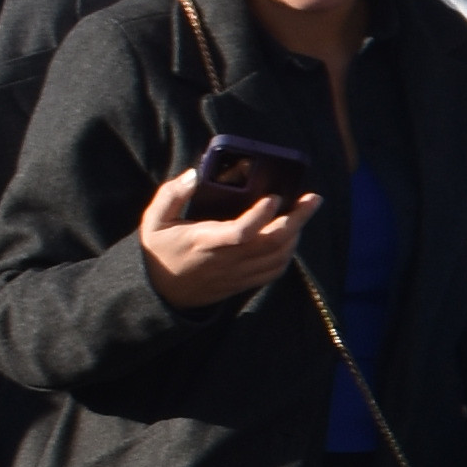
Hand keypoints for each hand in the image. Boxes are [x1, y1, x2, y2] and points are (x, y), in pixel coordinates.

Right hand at [134, 162, 306, 307]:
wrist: (160, 292)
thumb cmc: (160, 249)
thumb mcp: (154, 219)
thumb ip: (172, 195)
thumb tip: (194, 174)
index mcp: (205, 241)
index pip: (241, 232)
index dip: (261, 215)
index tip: (275, 196)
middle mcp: (227, 260)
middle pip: (272, 243)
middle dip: (297, 220)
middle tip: (312, 198)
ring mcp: (238, 274)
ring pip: (278, 257)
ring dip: (296, 234)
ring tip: (304, 211)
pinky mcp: (244, 283)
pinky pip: (274, 271)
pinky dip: (289, 253)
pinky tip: (292, 236)